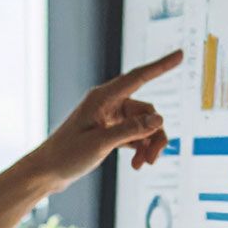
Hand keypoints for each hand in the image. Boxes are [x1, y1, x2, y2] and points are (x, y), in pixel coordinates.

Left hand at [26, 50, 183, 187]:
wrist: (47, 172)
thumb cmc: (67, 154)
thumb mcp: (101, 143)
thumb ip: (131, 130)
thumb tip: (159, 118)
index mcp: (103, 97)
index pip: (139, 77)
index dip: (162, 66)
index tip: (181, 55)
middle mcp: (108, 103)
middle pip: (147, 111)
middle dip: (155, 134)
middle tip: (153, 159)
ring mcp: (110, 118)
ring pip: (144, 124)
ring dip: (148, 144)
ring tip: (143, 164)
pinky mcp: (110, 132)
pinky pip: (136, 134)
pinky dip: (140, 148)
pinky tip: (136, 164)